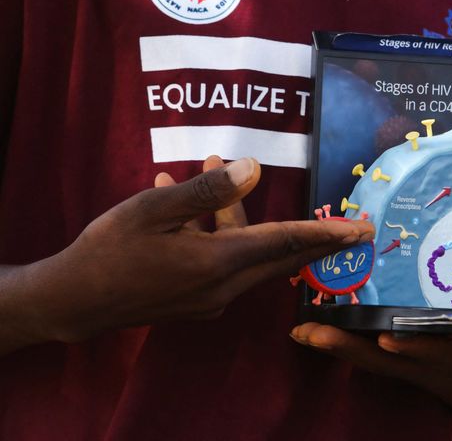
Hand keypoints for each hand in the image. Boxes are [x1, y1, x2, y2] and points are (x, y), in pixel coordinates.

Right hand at [8, 156, 373, 346]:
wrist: (72, 303)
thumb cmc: (109, 250)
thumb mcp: (153, 209)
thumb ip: (207, 191)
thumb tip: (252, 170)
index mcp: (218, 262)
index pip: (287, 244)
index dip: (327, 234)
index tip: (362, 231)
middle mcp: (223, 285)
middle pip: (281, 255)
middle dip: (315, 236)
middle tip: (351, 225)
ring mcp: (210, 297)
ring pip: (244, 251)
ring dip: (235, 213)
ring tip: (206, 164)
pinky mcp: (195, 300)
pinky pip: (220, 260)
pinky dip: (214, 231)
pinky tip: (181, 200)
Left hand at [290, 324, 451, 427]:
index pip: (437, 358)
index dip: (416, 349)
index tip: (389, 335)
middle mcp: (429, 369)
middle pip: (383, 360)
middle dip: (348, 348)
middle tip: (309, 332)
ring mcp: (412, 364)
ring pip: (367, 354)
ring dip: (336, 340)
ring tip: (300, 324)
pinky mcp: (404, 355)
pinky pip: (367, 345)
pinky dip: (342, 333)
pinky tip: (315, 315)